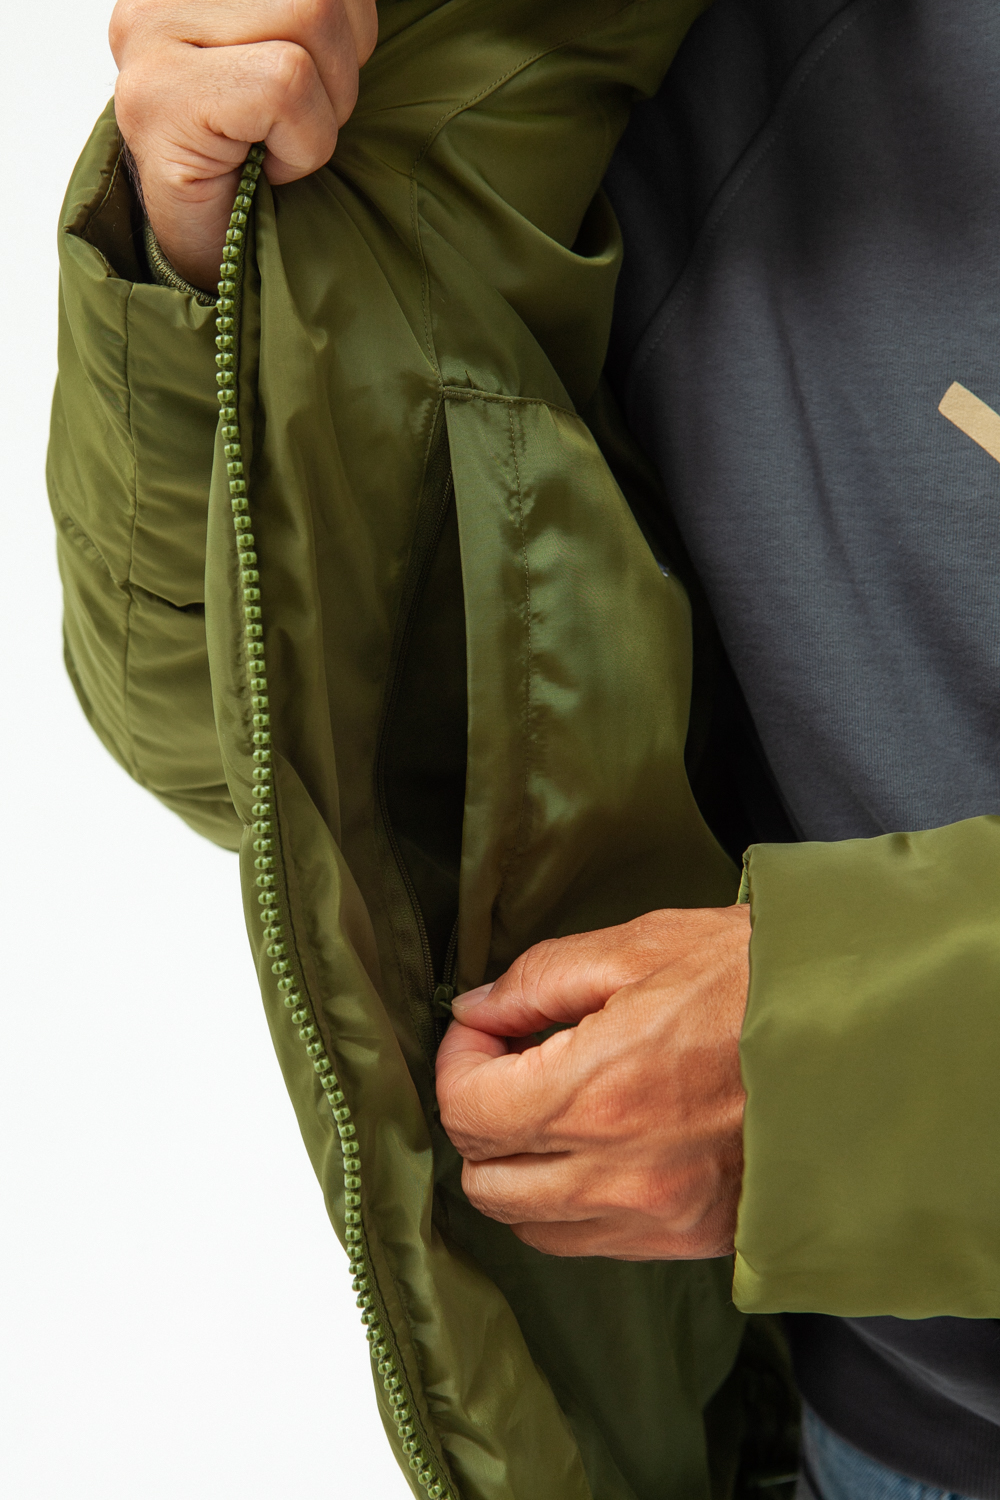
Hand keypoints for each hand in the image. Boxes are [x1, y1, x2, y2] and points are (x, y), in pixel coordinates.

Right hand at [110, 0, 377, 290]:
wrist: (216, 275)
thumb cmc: (265, 178)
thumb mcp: (303, 67)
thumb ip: (317, 22)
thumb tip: (355, 5)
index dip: (348, 25)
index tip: (309, 87)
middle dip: (342, 66)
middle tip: (298, 125)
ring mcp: (148, 36)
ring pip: (311, 16)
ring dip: (325, 107)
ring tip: (279, 143)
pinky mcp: (157, 96)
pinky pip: (287, 83)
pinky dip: (303, 142)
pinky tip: (266, 167)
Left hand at [436, 906, 750, 1259]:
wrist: (864, 1034)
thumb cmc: (755, 978)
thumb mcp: (642, 948)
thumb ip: (540, 980)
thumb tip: (476, 1010)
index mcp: (599, 1091)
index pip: (469, 1112)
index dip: (457, 1062)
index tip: (481, 1029)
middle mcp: (620, 1172)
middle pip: (485, 1182)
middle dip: (479, 1117)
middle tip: (509, 1063)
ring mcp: (658, 1217)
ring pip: (529, 1225)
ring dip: (517, 1169)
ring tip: (549, 1106)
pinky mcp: (689, 1239)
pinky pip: (589, 1242)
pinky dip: (567, 1202)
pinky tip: (594, 1145)